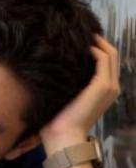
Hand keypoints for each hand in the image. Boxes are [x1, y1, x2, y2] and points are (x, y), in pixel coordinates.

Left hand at [40, 34, 119, 153]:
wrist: (62, 136)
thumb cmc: (58, 122)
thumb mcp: (65, 98)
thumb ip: (68, 83)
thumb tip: (55, 68)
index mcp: (105, 91)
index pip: (106, 62)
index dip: (96, 47)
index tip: (79, 39)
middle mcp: (112, 87)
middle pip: (110, 54)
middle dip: (97, 40)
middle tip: (80, 31)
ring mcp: (109, 86)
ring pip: (109, 53)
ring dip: (96, 41)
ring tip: (80, 33)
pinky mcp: (103, 85)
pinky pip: (103, 59)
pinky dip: (94, 48)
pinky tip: (79, 45)